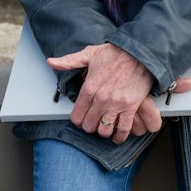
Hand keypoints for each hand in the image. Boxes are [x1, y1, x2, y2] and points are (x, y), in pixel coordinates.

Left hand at [47, 43, 190, 142]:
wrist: (139, 53)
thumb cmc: (116, 53)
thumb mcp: (89, 54)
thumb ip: (69, 61)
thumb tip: (51, 62)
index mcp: (89, 87)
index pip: (77, 115)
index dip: (78, 120)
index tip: (81, 120)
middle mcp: (101, 98)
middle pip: (89, 125)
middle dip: (89, 127)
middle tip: (92, 124)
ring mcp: (116, 104)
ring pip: (104, 130)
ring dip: (103, 132)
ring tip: (104, 129)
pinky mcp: (130, 107)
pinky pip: (123, 129)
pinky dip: (119, 136)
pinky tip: (117, 137)